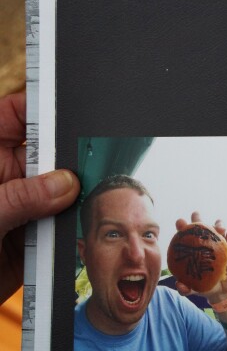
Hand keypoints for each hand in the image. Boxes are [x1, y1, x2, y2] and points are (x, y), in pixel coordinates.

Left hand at [0, 93, 79, 304]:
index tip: (71, 109)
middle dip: (70, 160)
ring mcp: (19, 209)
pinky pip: (62, 228)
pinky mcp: (33, 240)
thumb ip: (19, 198)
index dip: (41, 110)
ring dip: (75, 199)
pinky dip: (75, 230)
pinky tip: (84, 228)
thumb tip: (66, 183)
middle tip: (92, 165)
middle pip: (47, 155)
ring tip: (93, 198)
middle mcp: (2, 180)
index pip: (13, 117)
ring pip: (60, 193)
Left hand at [174, 212, 226, 304]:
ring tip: (219, 228)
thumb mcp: (193, 288)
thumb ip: (186, 288)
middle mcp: (204, 243)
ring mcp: (217, 244)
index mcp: (192, 249)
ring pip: (217, 228)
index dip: (182, 226)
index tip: (180, 222)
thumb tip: (180, 286)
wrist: (220, 290)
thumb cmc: (203, 285)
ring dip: (218, 224)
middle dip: (197, 218)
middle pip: (200, 226)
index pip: (185, 235)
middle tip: (196, 214)